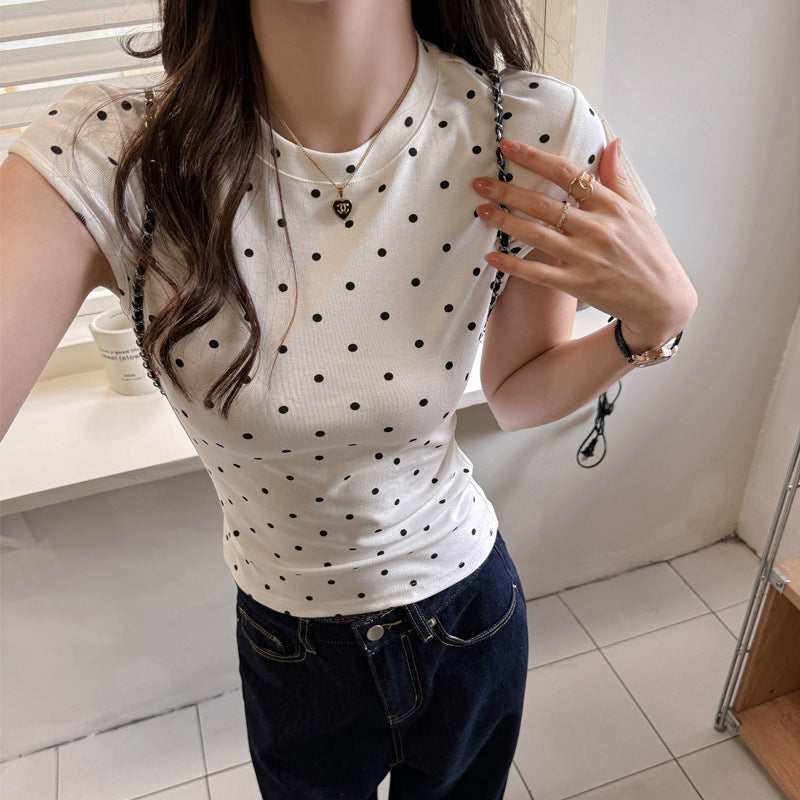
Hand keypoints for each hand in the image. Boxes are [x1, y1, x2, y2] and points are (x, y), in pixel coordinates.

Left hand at [472, 138, 697, 345]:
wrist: (661, 299)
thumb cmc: (648, 252)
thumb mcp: (638, 210)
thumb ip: (618, 178)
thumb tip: (611, 143)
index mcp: (610, 205)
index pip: (566, 174)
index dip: (534, 158)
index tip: (508, 148)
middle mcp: (596, 229)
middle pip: (543, 204)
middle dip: (508, 191)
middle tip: (480, 184)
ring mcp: (585, 258)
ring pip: (536, 235)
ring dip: (505, 222)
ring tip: (481, 211)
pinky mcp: (576, 284)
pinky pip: (537, 273)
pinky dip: (512, 265)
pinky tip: (491, 256)